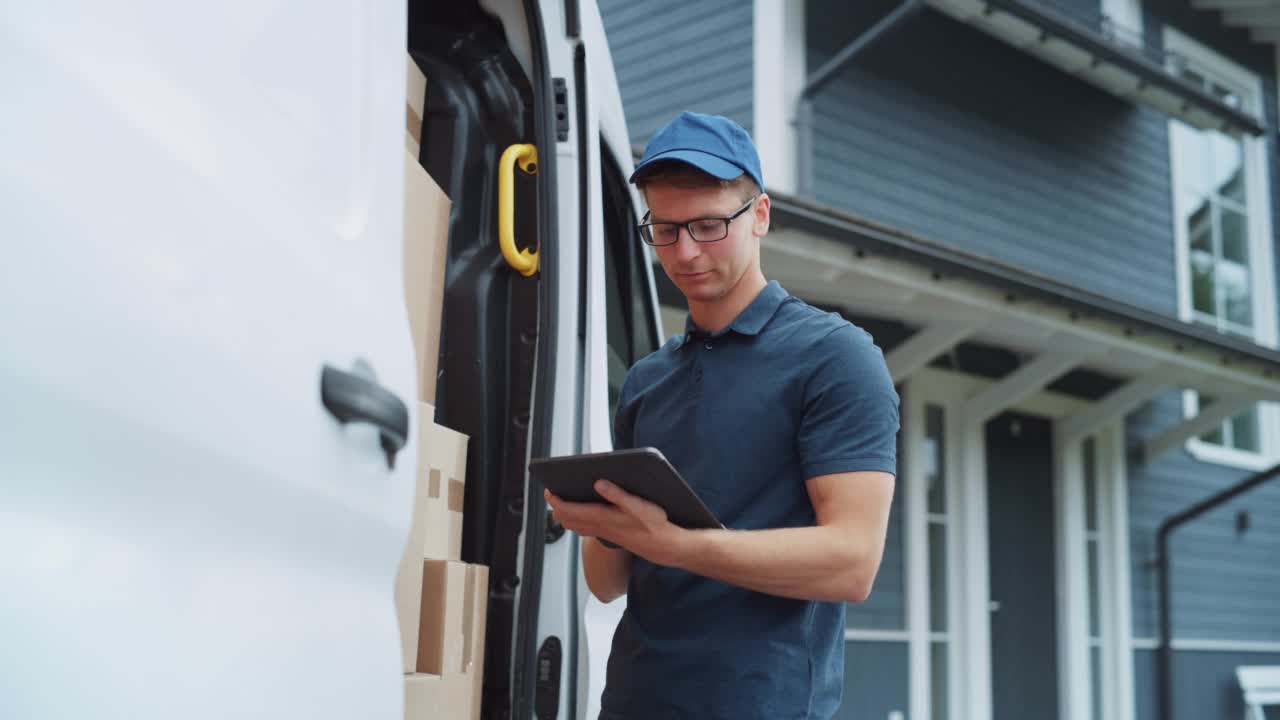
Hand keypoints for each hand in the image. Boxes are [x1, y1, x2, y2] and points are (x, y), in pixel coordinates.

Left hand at [544, 480, 693, 567]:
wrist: (663, 546)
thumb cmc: (654, 524)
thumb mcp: (639, 505)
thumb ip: (617, 494)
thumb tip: (598, 483)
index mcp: (603, 517)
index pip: (569, 510)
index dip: (556, 500)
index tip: (549, 489)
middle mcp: (599, 526)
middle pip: (567, 519)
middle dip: (557, 506)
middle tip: (552, 492)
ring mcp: (603, 532)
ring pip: (574, 525)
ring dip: (565, 514)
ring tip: (561, 501)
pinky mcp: (609, 534)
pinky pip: (584, 529)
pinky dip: (576, 520)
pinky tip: (580, 513)